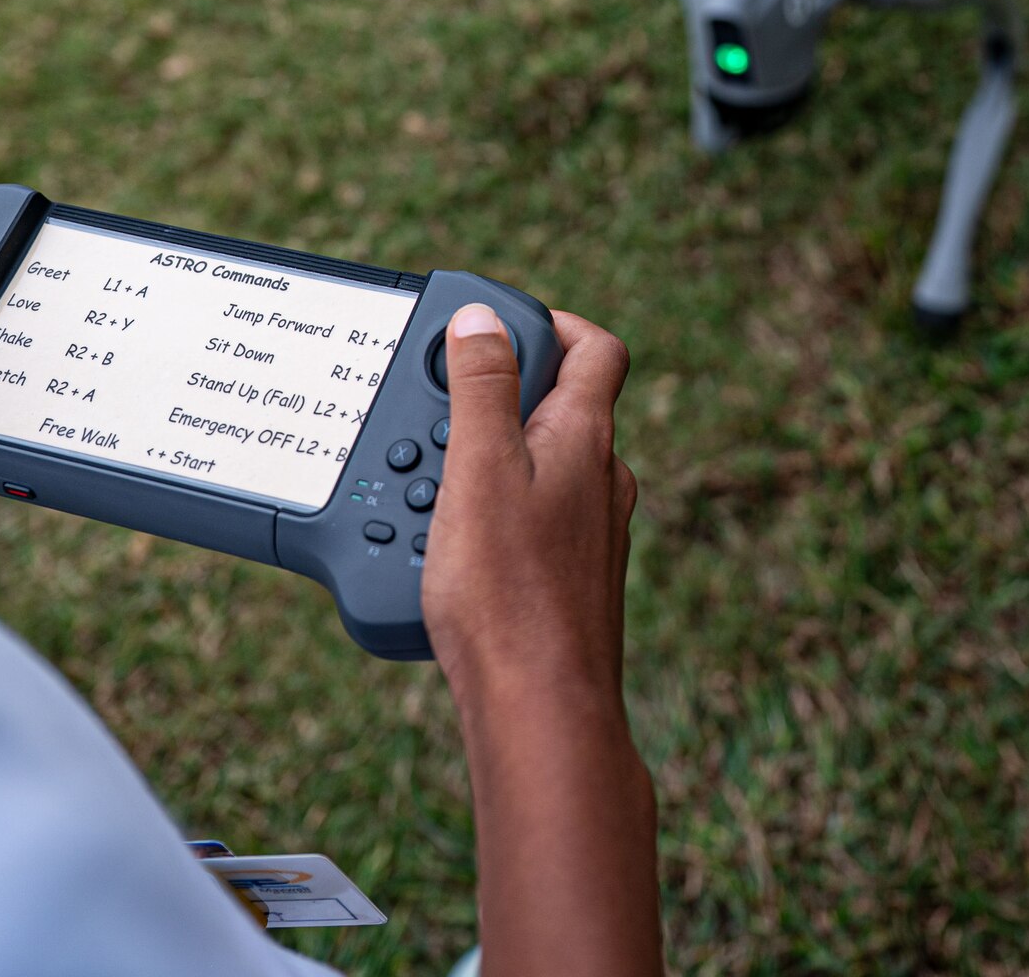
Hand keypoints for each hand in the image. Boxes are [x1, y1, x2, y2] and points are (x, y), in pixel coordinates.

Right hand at [420, 304, 662, 976]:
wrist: (540, 710)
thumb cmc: (508, 594)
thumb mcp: (481, 470)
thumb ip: (484, 389)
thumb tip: (486, 319)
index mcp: (586, 438)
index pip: (594, 348)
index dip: (547, 323)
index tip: (489, 327)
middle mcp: (600, 481)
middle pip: (558, 405)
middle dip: (494, 396)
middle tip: (434, 409)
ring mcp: (590, 533)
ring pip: (538, 467)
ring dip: (484, 458)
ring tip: (427, 481)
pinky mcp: (569, 579)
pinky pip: (528, 521)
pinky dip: (487, 513)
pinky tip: (444, 545)